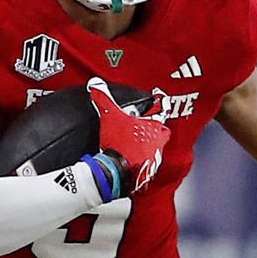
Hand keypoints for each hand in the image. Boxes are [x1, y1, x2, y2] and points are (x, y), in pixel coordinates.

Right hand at [85, 77, 169, 198]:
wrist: (116, 171)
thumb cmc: (119, 144)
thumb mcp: (109, 116)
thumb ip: (103, 99)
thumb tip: (96, 85)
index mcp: (154, 127)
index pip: (160, 111)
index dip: (157, 105)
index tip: (157, 101)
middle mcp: (158, 143)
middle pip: (159, 131)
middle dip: (152, 129)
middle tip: (142, 127)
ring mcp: (154, 158)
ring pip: (155, 148)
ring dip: (146, 145)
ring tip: (134, 144)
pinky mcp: (146, 172)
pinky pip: (147, 164)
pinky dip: (140, 161)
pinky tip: (130, 159)